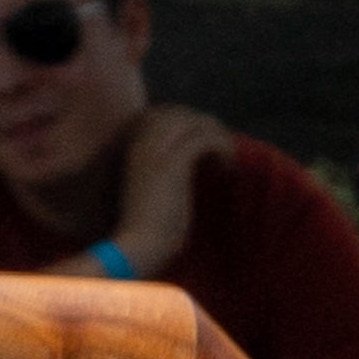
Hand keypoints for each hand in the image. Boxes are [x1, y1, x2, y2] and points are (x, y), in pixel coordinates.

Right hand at [110, 104, 232, 278]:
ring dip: (218, 137)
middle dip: (206, 127)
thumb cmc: (146, 226)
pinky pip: (206, 139)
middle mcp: (140, 141)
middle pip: (182, 113)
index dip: (189, 123)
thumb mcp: (153, 187)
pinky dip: (223, 149)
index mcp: (130, 146)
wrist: (137, 245)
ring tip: (226, 161)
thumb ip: (165, 168)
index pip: (163, 114)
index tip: (206, 146)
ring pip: (197, 122)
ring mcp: (155, 149)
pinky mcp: (172, 161)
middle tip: (221, 151)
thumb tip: (194, 156)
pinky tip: (228, 170)